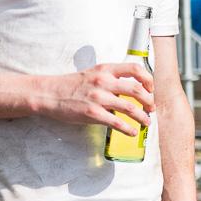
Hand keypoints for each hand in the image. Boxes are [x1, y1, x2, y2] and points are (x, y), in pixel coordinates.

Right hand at [36, 63, 154, 133]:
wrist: (48, 94)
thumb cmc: (71, 85)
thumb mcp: (92, 74)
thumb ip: (110, 78)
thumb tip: (130, 89)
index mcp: (105, 69)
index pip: (134, 68)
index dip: (147, 79)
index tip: (151, 89)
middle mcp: (103, 81)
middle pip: (137, 89)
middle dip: (149, 101)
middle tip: (151, 108)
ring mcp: (98, 97)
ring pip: (130, 107)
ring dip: (142, 117)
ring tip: (146, 122)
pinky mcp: (92, 113)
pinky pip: (117, 122)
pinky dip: (128, 128)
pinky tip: (132, 131)